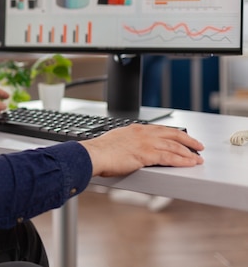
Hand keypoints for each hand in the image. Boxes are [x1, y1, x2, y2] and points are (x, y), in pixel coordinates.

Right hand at [80, 124, 203, 176]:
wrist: (93, 155)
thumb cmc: (100, 151)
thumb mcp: (116, 141)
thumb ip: (128, 143)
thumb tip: (131, 150)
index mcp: (135, 129)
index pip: (161, 129)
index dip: (175, 134)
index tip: (183, 138)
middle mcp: (142, 133)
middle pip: (172, 134)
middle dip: (188, 140)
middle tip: (198, 146)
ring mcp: (145, 143)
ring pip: (173, 146)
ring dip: (188, 153)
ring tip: (197, 158)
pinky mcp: (145, 155)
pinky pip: (169, 157)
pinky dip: (181, 160)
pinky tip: (189, 163)